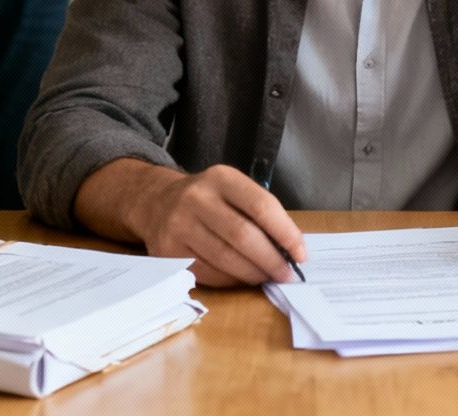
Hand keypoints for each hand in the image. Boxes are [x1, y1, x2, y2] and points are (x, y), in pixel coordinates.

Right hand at [127, 165, 305, 286]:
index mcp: (221, 178)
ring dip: (253, 273)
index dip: (285, 233)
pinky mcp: (167, 251)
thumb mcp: (231, 190)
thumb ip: (260, 213)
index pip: (261, 206)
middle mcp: (196, 198)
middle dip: (271, 260)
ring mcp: (178, 225)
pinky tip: (242, 278)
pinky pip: (207, 272)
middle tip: (287, 274)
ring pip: (225, 258)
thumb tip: (291, 250)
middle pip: (243, 235)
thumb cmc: (208, 199)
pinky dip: (230, 279)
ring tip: (268, 278)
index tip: (301, 254)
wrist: (156, 202)